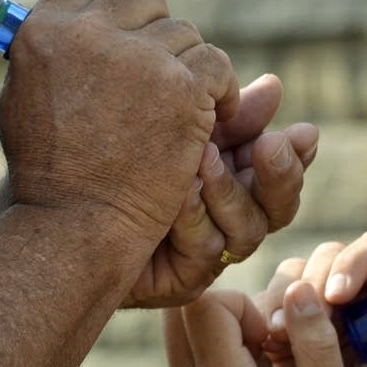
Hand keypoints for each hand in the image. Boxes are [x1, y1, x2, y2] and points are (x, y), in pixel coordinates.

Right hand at [0, 0, 238, 266]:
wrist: (77, 222)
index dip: (110, 7)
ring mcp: (139, 57)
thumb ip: (46, 54)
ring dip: (187, 66)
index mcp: (44, 30)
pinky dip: (220, 90)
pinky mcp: (181, 86)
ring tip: (181, 103)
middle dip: (155, 33)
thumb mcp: (20, 100)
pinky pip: (216, 64)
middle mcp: (89, 33)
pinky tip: (212, 115)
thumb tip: (59, 26)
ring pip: (184, 33)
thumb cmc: (45, 173)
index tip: (121, 35)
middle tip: (159, 73)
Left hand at [123, 74, 320, 308]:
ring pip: (246, 232)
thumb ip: (228, 115)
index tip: (303, 132)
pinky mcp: (182, 281)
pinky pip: (202, 252)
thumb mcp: (180, 129)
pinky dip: (191, 217)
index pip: (281, 174)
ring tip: (203, 157)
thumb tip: (275, 86)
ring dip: (227, 192)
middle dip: (278, 176)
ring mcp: (208, 255)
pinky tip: (177, 191)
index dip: (297, 156)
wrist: (63, 206)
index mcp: (238, 183)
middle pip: (278, 210)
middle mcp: (231, 223)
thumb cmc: (121, 162)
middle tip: (269, 144)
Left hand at [162, 284, 356, 366]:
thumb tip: (299, 285)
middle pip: (181, 311)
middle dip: (222, 310)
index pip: (206, 301)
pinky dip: (212, 362)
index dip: (243, 305)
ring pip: (178, 337)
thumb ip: (314, 337)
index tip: (272, 338)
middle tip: (262, 342)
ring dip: (216, 335)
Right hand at [260, 231, 366, 366]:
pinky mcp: (287, 327)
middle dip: (316, 281)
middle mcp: (358, 295)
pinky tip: (270, 344)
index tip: (338, 295)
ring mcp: (320, 310)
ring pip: (298, 272)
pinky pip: (271, 301)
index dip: (355, 262)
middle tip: (308, 320)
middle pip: (332, 253)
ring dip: (289, 298)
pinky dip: (267, 314)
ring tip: (282, 336)